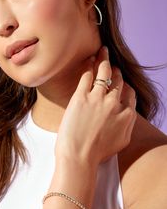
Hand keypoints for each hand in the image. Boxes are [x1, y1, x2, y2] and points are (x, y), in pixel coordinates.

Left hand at [55, 46, 136, 168]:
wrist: (79, 157)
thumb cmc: (97, 154)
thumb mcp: (122, 141)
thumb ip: (127, 125)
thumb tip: (128, 115)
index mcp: (126, 115)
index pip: (129, 94)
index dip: (124, 86)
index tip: (120, 82)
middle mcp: (114, 104)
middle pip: (118, 81)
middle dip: (116, 70)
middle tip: (112, 64)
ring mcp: (97, 99)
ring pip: (104, 73)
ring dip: (104, 60)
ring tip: (103, 51)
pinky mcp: (80, 97)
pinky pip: (87, 77)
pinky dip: (89, 66)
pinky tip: (89, 60)